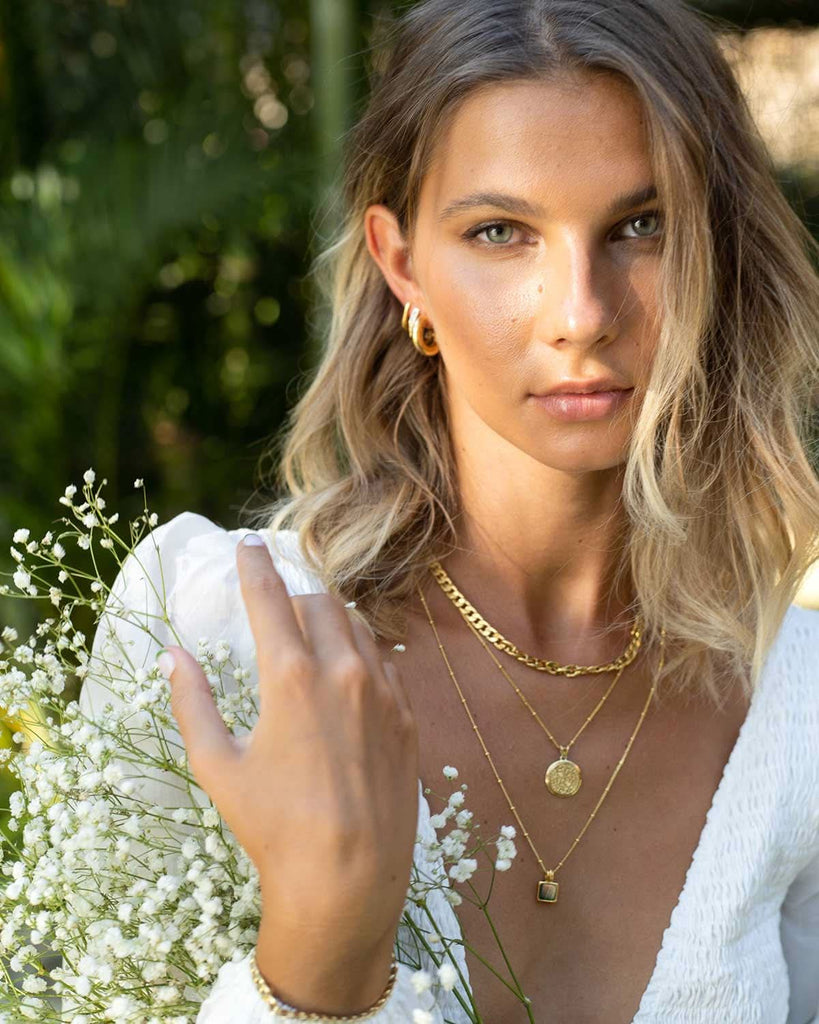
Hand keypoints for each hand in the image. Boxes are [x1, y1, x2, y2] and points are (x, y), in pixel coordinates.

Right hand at [159, 533, 419, 963]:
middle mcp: (344, 671)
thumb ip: (192, 703)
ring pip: (358, 627)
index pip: (270, 597)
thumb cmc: (273, 826)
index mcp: (292, 676)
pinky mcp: (407, 716)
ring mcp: (383, 691)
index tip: (246, 543)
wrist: (348, 877)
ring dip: (331, 620)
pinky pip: (384, 662)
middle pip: (320, 601)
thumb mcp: (217, 766)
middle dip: (295, 595)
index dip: (254, 565)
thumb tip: (173, 655)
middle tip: (278, 606)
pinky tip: (347, 677)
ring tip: (312, 635)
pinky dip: (360, 655)